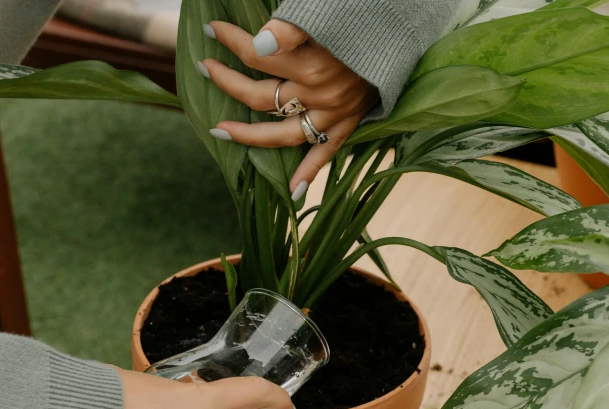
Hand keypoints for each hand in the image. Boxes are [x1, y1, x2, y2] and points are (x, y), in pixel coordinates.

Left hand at [199, 19, 379, 199]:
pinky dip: (308, 173)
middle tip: (205, 68)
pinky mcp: (347, 125)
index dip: (231, 40)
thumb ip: (294, 28)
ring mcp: (333, 115)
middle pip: (261, 97)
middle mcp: (320, 95)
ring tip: (220, 130)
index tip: (212, 28)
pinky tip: (291, 192)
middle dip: (227, 82)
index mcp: (312, 64)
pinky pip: (324, 154)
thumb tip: (263, 40)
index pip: (257, 55)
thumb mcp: (328, 17)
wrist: (404, 34)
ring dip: (248, 135)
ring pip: (282, 134)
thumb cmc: (363, 21)